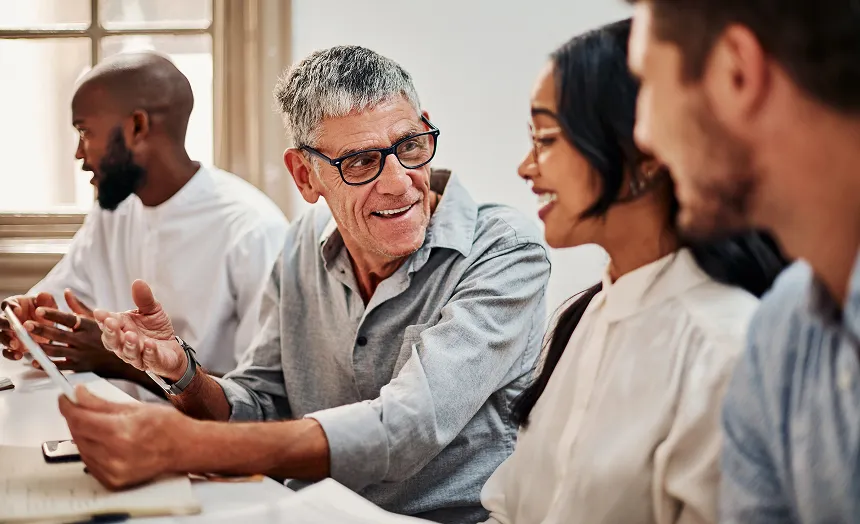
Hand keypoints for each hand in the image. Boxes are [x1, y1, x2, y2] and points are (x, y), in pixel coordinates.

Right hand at [1, 292, 57, 359]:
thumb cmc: (45, 312)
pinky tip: (18, 355)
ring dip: (7, 340)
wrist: (48, 327)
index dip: (11, 307)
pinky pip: (7, 351)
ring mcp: (9, 333)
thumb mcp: (49, 304)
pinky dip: (11, 354)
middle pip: (0, 321)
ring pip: (1, 336)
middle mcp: (8, 319)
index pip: (7, 304)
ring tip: (16, 344)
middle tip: (13, 327)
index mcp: (15, 305)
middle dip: (5, 324)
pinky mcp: (13, 345)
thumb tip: (43, 295)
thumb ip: (46, 300)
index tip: (18, 310)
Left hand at [25, 291, 133, 378]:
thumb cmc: (111, 336)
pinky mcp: (80, 367)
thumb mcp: (99, 318)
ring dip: (40, 347)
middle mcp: (84, 340)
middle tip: (27, 325)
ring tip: (27, 343)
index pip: (68, 319)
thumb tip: (66, 292)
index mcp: (88, 326)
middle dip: (41, 330)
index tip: (40, 310)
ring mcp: (82, 354)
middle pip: (59, 335)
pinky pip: (60, 366)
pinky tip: (36, 361)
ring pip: (57, 351)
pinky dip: (46, 364)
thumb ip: (79, 306)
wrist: (125, 359)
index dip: (53, 314)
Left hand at [59, 385, 187, 489]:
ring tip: (100, 425)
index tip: (65, 398)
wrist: (185, 448)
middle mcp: (114, 455)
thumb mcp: (135, 407)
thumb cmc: (167, 426)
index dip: (68, 405)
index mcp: (120, 432)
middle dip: (76, 417)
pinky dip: (92, 450)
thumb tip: (79, 395)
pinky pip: (90, 462)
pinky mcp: (113, 481)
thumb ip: (101, 403)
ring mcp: (113, 471)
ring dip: (83, 434)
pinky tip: (105, 442)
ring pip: (81, 448)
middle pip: (77, 433)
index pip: (79, 418)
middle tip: (82, 407)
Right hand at [94, 280, 185, 381]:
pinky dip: (149, 352)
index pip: (107, 324)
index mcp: (121, 328)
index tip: (99, 313)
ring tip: (131, 335)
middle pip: (112, 341)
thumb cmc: (155, 329)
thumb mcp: (152, 310)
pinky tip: (149, 345)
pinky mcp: (152, 362)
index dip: (103, 319)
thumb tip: (138, 282)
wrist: (171, 348)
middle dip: (111, 332)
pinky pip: (149, 358)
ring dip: (129, 344)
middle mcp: (124, 343)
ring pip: (128, 352)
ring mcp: (137, 355)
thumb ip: (144, 298)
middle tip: (111, 323)